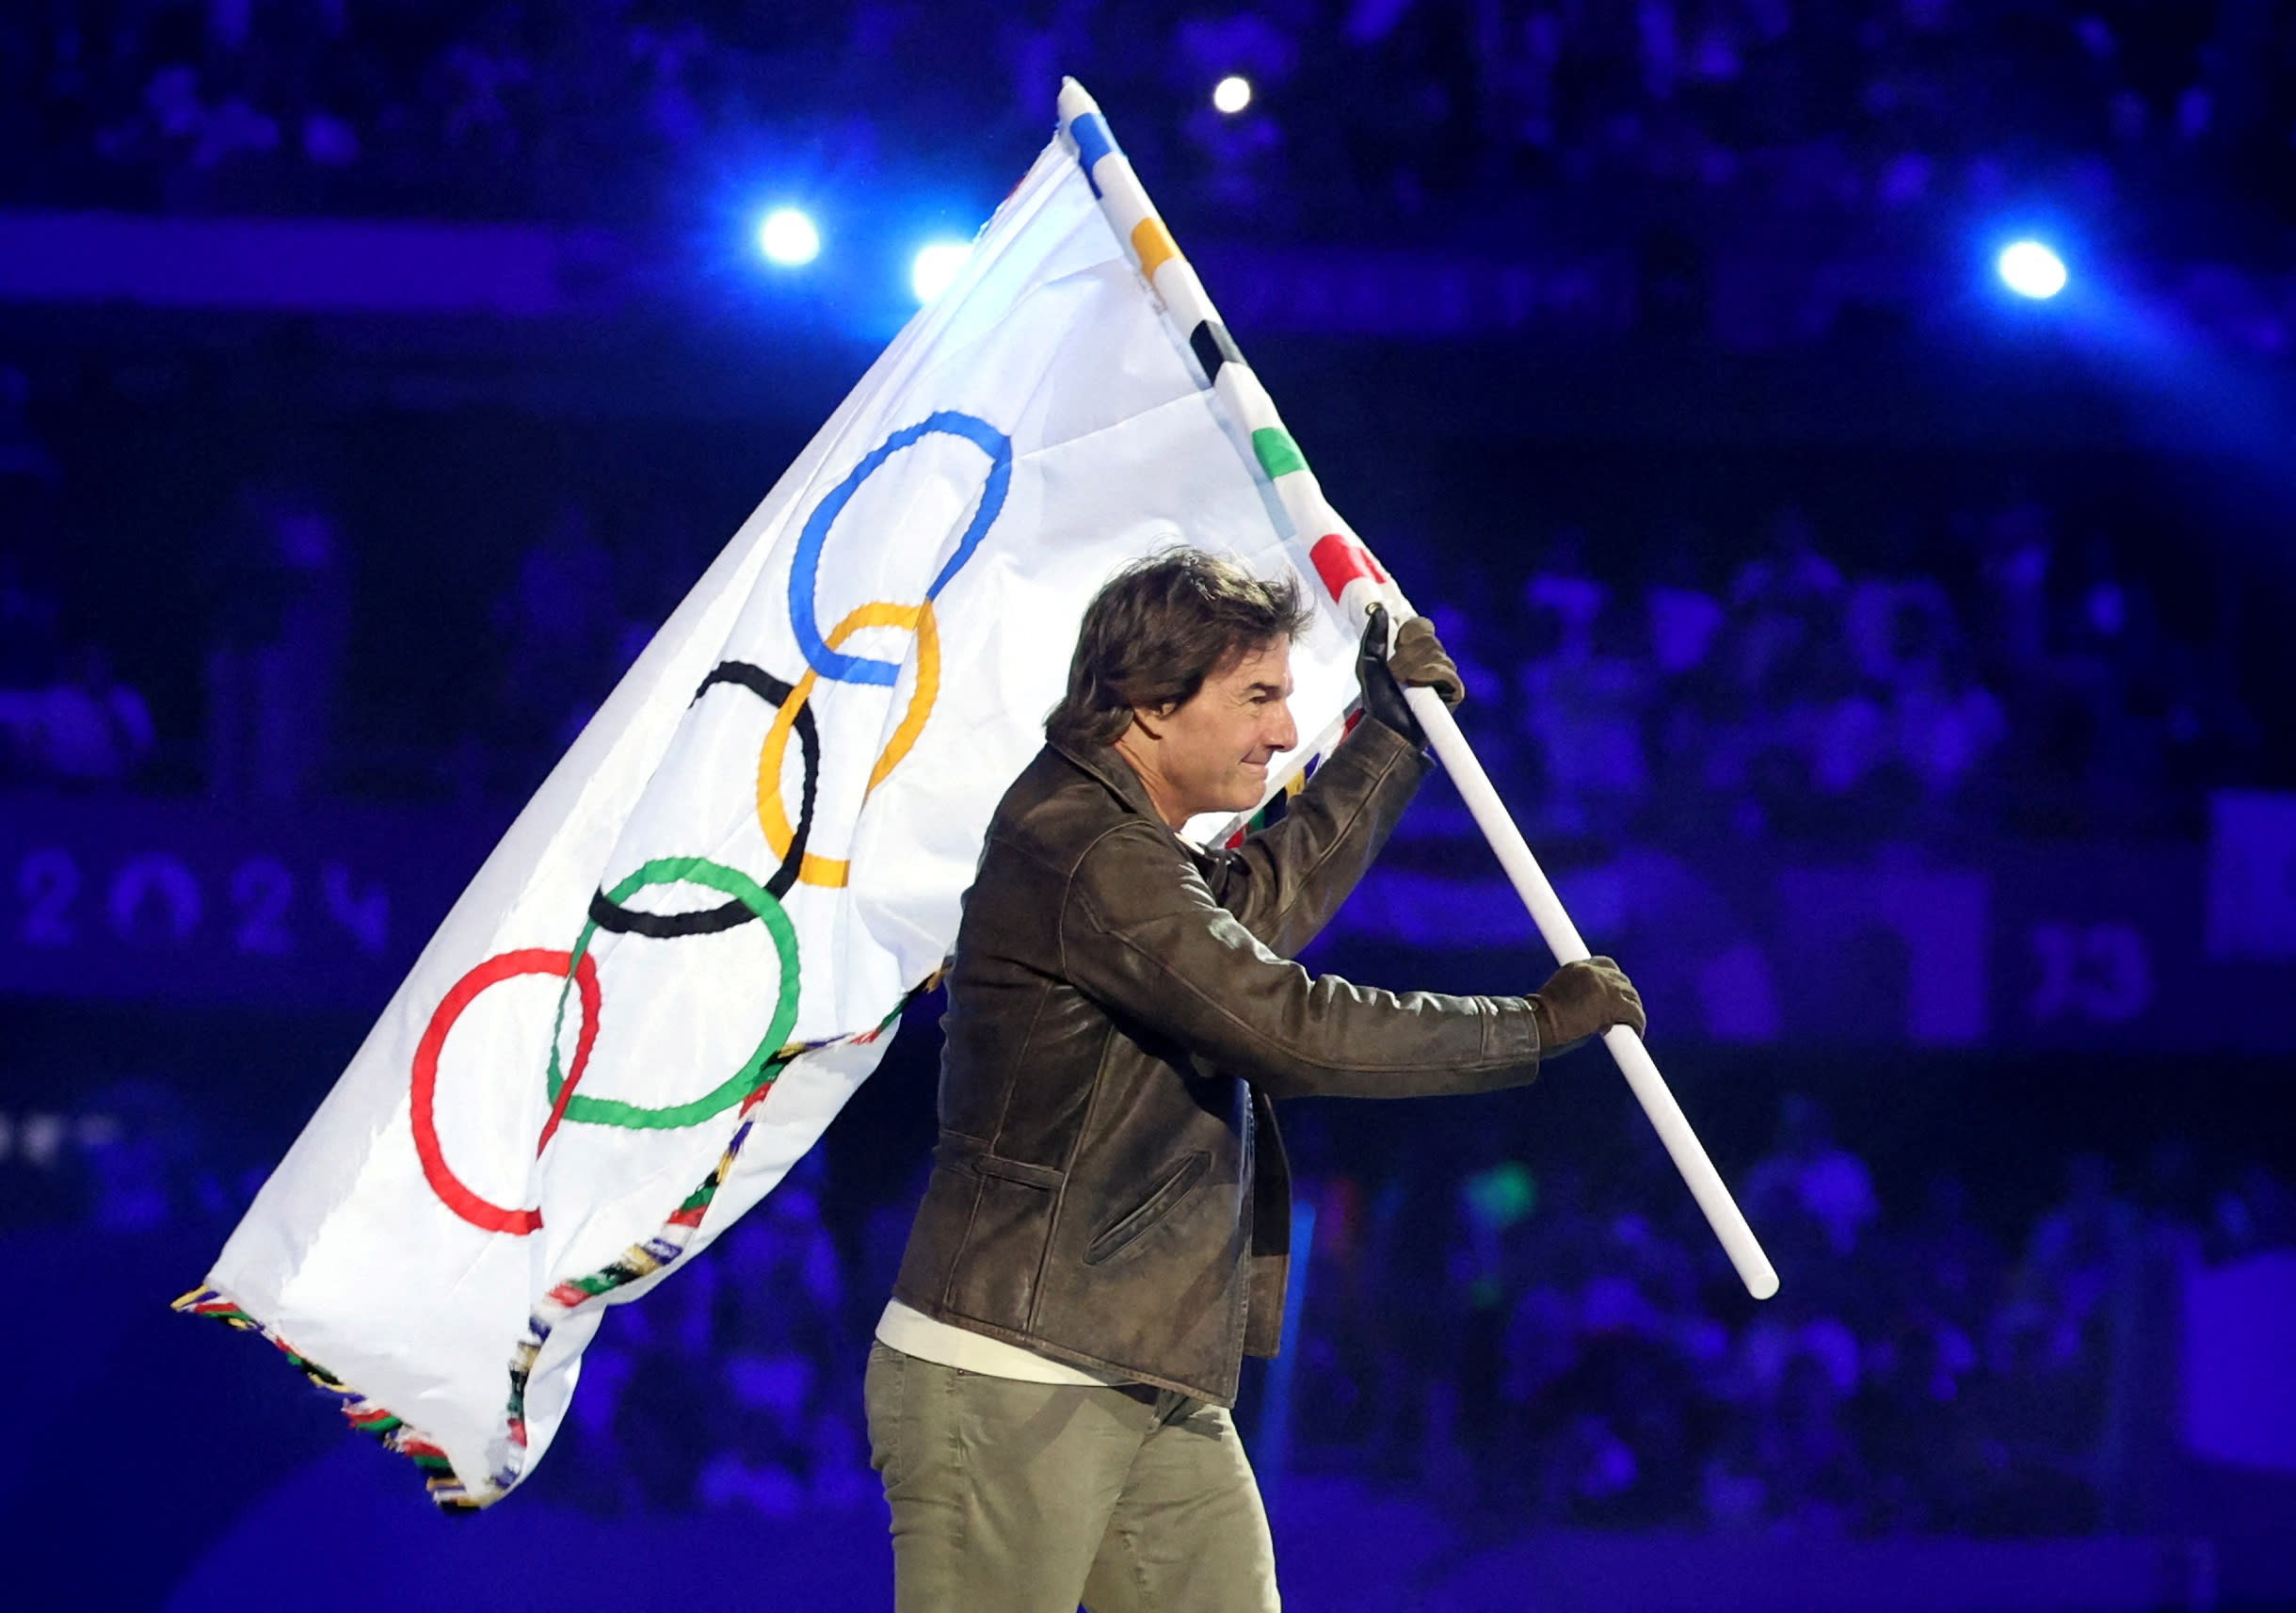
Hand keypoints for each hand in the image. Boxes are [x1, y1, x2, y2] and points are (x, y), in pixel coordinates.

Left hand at [1357, 605, 1464, 744]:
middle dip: (1407, 654)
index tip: (1398, 641)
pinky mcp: (1453, 691)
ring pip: (1437, 654)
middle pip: (1429, 639)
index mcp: (1414, 649)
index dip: (1412, 630)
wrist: (1386, 726)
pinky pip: (1447, 673)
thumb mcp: (1368, 662)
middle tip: (1393, 671)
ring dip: (1414, 667)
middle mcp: (1432, 659)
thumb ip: (1374, 636)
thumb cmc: (1377, 697)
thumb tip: (1381, 611)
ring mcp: (1444, 674)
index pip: (1422, 625)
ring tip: (1401, 682)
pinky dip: (1429, 676)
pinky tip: (1416, 686)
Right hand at [1529, 956, 1644, 1056]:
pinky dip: (1638, 1024)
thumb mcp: (1563, 1000)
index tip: (1615, 993)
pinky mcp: (1612, 1004)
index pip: (1606, 964)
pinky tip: (1636, 1033)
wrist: (1537, 1026)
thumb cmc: (1542, 1022)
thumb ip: (1585, 1000)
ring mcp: (1604, 986)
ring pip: (1631, 996)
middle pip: (1622, 979)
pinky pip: (1634, 1013)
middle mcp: (1592, 972)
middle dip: (1625, 996)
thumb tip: (1605, 1020)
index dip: (1614, 980)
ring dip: (1633, 1010)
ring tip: (1631, 1027)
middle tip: (1624, 1015)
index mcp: (1577, 967)